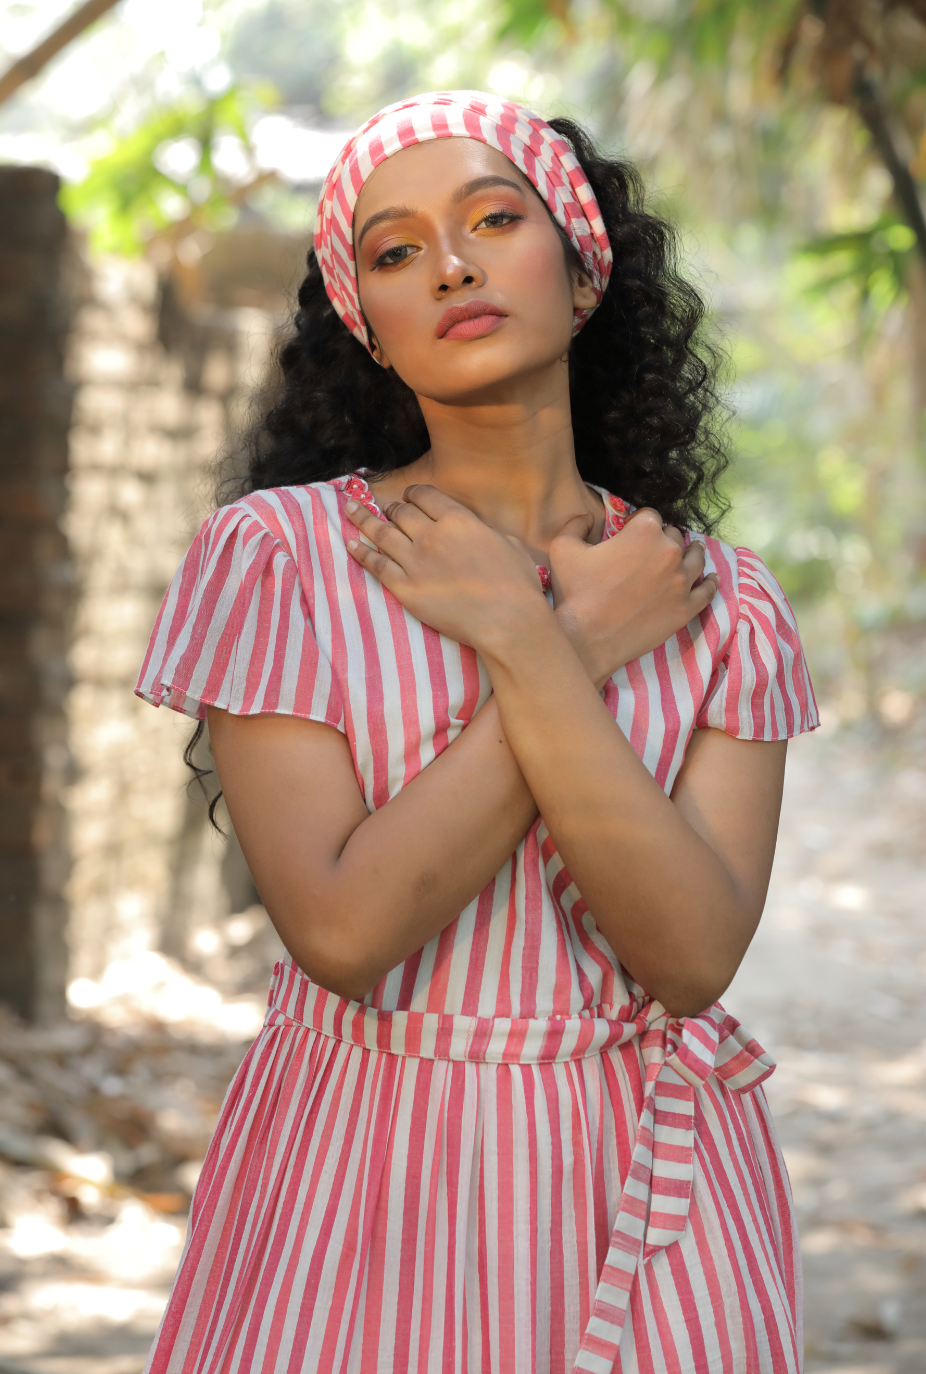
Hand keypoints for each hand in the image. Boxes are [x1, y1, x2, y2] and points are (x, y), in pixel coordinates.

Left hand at [344, 485, 548, 648]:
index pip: (425, 496)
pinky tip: (350, 544)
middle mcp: (432, 535)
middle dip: (392, 508)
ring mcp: (415, 562)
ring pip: (381, 533)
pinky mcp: (405, 589)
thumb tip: (477, 531)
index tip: (409, 496)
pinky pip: (375, 565)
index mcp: (458, 520)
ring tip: (350, 509)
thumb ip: (485, 531)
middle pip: (400, 512)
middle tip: (388, 510)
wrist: (507, 621)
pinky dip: (360, 552)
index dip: (413, 493)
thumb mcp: (510, 544)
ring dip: (364, 519)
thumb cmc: (517, 585)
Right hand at [549, 508, 717, 687]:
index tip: (630, 532)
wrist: (588, 638)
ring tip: (692, 551)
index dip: (638, 522)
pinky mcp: (686, 608)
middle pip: (674, 536)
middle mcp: (669, 551)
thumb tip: (588, 517)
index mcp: (644, 531)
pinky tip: (711, 578)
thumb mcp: (563, 548)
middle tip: (652, 550)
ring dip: (692, 552)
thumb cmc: (575, 593)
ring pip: (695, 559)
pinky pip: (707, 591)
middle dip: (664, 538)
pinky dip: (710, 583)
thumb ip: (577, 523)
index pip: (650, 516)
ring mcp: (681, 581)